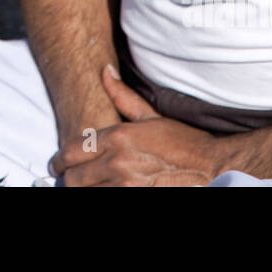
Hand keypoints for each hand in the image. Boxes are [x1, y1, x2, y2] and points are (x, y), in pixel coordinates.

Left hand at [50, 65, 224, 185]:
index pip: (71, 151)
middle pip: (73, 178)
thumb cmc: (185, 144)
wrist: (213, 168)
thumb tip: (104, 71)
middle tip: (68, 179)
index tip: (58, 165)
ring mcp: (125, 187)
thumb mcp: (152, 117)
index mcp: (118, 138)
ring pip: (84, 193)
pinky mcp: (133, 200)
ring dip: (82, 190)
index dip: (59, 161)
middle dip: (68, 179)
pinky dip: (99, 196)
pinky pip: (103, 201)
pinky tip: (103, 191)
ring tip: (85, 186)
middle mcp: (117, 163)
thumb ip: (122, 96)